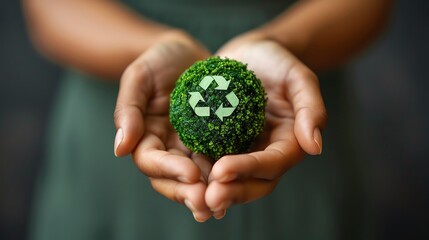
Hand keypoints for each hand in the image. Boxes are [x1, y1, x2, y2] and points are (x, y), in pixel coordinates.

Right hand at [113, 30, 217, 221]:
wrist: (187, 54)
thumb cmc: (159, 61)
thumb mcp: (139, 77)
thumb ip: (128, 110)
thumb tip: (120, 149)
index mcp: (146, 136)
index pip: (151, 160)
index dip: (169, 170)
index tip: (191, 174)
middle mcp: (168, 147)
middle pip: (173, 178)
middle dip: (189, 192)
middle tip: (208, 204)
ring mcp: (191, 147)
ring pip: (197, 177)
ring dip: (208, 192)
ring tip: (224, 204)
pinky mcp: (213, 142)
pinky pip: (218, 161)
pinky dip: (226, 177)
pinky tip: (240, 185)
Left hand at [205, 37, 326, 212]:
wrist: (251, 55)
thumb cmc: (277, 62)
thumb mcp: (298, 77)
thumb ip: (311, 108)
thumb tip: (315, 147)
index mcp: (289, 142)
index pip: (273, 163)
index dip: (249, 169)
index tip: (222, 170)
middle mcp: (266, 153)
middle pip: (255, 183)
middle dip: (233, 192)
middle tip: (208, 199)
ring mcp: (244, 152)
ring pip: (233, 182)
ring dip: (216, 192)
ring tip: (195, 198)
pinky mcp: (222, 146)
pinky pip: (213, 166)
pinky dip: (202, 178)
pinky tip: (183, 182)